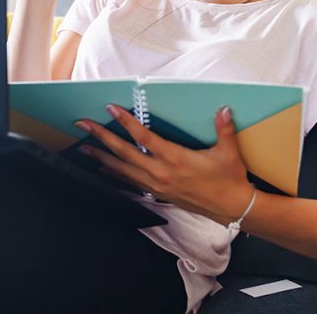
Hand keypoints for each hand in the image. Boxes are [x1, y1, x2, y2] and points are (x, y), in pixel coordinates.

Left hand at [76, 105, 253, 225]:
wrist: (232, 208)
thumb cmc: (229, 179)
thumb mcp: (228, 152)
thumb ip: (224, 128)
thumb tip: (223, 109)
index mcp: (175, 159)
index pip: (144, 137)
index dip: (126, 122)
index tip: (111, 109)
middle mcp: (161, 172)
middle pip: (124, 153)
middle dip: (102, 138)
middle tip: (84, 125)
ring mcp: (157, 185)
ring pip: (122, 170)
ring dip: (102, 158)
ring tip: (84, 148)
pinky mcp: (158, 193)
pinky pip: (130, 182)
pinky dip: (114, 174)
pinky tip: (104, 169)